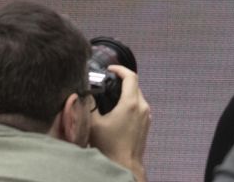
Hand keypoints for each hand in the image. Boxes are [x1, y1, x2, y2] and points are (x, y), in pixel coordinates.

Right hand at [87, 65, 150, 181]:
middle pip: (134, 85)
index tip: (110, 69)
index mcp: (130, 104)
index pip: (130, 76)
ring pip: (138, 96)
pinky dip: (130, 103)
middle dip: (121, 81)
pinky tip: (118, 111)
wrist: (124, 165)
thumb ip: (90, 105)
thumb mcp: (94, 124)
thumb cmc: (109, 147)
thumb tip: (86, 93)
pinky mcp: (147, 124)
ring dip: (126, 92)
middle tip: (108, 82)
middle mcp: (142, 107)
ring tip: (111, 96)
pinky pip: (140, 106)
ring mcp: (147, 116)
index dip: (120, 69)